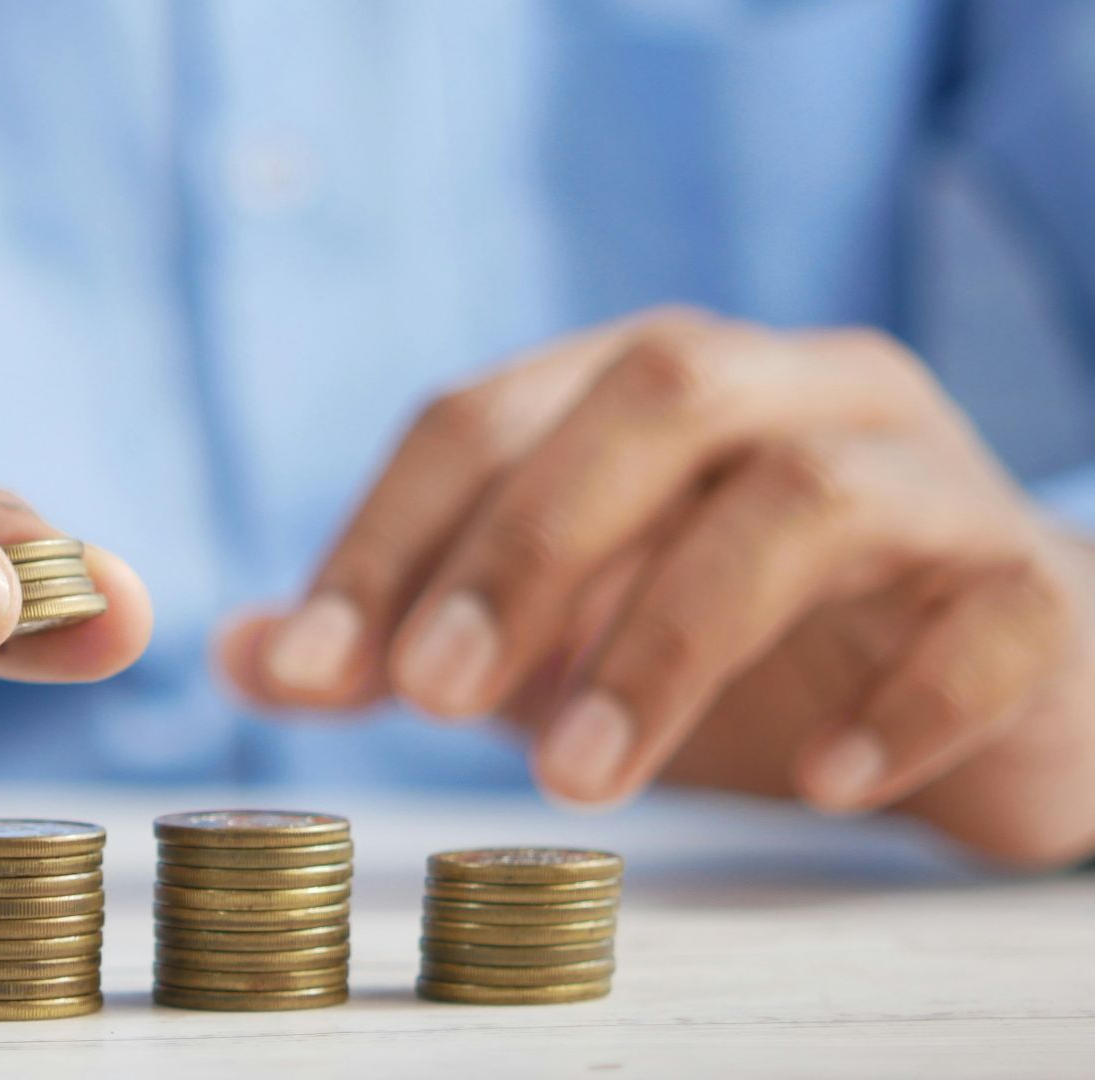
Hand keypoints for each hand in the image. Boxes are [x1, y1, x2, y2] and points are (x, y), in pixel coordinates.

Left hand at [222, 310, 1094, 867]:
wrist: (991, 680)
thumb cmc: (747, 646)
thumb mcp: (555, 639)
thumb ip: (408, 636)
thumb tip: (242, 654)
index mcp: (649, 386)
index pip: (485, 413)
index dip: (387, 534)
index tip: (311, 668)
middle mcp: (788, 390)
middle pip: (651, 397)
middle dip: (524, 547)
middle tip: (431, 698)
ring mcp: (924, 475)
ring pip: (804, 496)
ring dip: (669, 638)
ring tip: (580, 779)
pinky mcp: (1030, 584)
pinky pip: (983, 615)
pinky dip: (896, 700)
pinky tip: (820, 784)